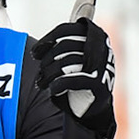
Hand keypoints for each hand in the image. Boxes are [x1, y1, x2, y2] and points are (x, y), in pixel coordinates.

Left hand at [34, 17, 115, 135]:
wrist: (93, 108)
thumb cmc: (78, 81)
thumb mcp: (73, 60)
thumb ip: (62, 49)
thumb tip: (39, 49)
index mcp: (96, 37)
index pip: (67, 30)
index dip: (48, 40)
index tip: (35, 53)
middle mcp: (102, 48)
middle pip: (65, 45)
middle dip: (47, 60)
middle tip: (40, 73)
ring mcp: (103, 66)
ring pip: (67, 62)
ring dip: (49, 74)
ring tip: (42, 83)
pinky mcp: (100, 85)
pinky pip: (73, 80)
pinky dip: (59, 84)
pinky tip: (52, 89)